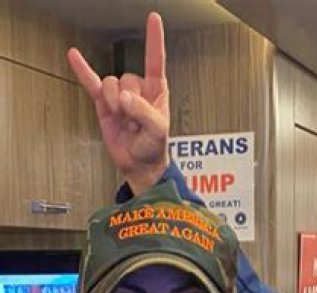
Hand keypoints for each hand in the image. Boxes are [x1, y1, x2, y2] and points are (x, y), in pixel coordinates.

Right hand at [67, 11, 169, 192]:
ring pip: (110, 84)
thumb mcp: (158, 130)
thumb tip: (124, 97)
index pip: (155, 61)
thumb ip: (143, 112)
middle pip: (127, 77)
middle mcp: (137, 89)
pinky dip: (82, 70)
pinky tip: (74, 55)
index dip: (154, 40)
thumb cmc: (154, 147)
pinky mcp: (104, 103)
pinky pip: (91, 83)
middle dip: (128, 101)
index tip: (153, 19)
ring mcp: (119, 95)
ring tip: (122, 121)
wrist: (138, 165)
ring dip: (114, 103)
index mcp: (156, 91)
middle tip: (134, 122)